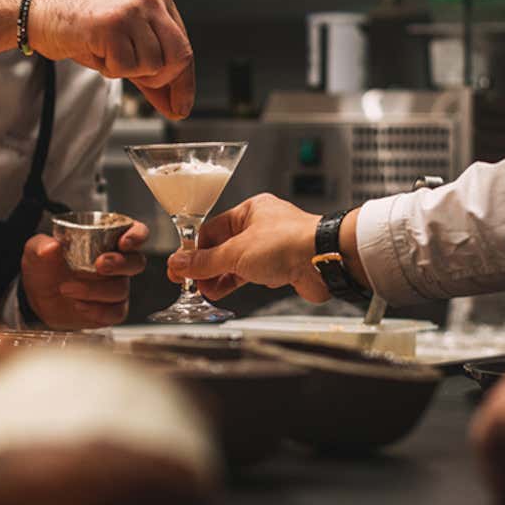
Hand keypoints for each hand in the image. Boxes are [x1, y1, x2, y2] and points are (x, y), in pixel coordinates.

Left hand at [20, 221, 148, 329]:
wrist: (38, 297)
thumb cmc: (45, 267)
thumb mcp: (37, 250)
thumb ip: (42, 246)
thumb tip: (51, 247)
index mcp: (106, 240)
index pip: (135, 232)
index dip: (136, 236)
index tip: (124, 242)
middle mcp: (117, 264)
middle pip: (136, 262)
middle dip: (120, 263)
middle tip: (99, 265)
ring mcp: (116, 287)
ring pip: (121, 289)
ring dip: (95, 289)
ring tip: (68, 288)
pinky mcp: (111, 310)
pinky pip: (117, 313)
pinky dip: (98, 311)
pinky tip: (80, 306)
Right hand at [29, 0, 194, 119]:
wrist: (41, 13)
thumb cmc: (83, 30)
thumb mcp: (126, 47)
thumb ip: (152, 73)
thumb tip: (177, 107)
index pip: (184, 48)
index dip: (184, 83)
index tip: (181, 108)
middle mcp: (150, 0)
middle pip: (179, 57)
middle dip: (162, 80)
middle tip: (139, 81)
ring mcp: (132, 10)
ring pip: (153, 65)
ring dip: (128, 71)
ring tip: (106, 53)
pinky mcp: (113, 24)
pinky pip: (126, 67)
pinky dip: (110, 69)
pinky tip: (96, 51)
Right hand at [165, 194, 330, 301]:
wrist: (325, 261)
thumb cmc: (290, 243)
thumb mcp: (236, 253)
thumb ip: (205, 261)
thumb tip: (179, 262)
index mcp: (249, 211)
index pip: (210, 230)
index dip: (193, 250)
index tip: (180, 266)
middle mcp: (260, 226)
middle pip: (222, 248)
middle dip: (205, 267)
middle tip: (190, 282)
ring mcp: (271, 247)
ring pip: (236, 263)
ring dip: (219, 278)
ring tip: (204, 291)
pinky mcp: (280, 266)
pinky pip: (251, 274)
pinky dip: (236, 283)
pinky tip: (223, 292)